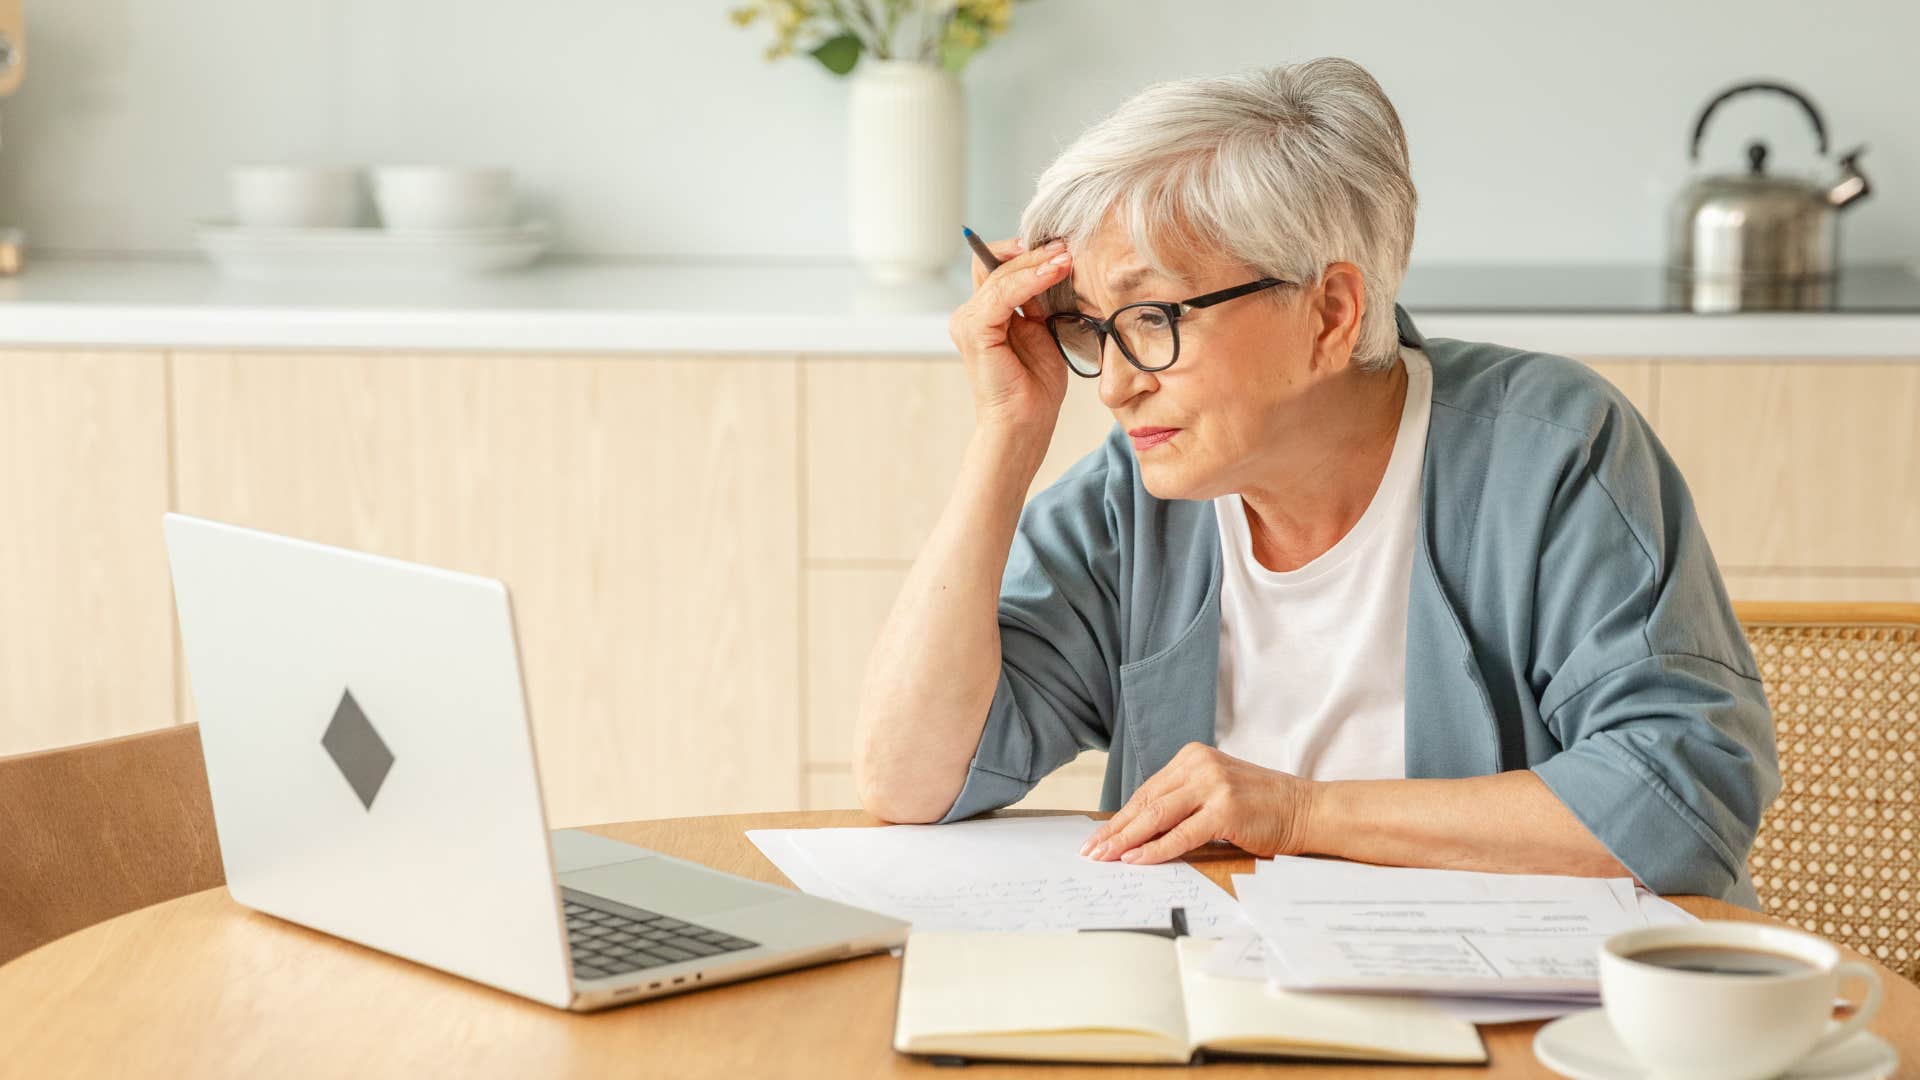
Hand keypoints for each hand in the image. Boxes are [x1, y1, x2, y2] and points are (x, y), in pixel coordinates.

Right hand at [950, 235, 1072, 435]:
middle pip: (996, 263)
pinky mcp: (974, 330)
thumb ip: (1041, 301)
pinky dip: (1030, 280)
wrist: (1025, 423)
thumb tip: (1058, 265)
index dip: (1027, 252)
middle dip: (1034, 251)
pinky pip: (1002, 294)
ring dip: (1036, 263)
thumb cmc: (1036, 386)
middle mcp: (970, 313)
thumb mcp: (1044, 331)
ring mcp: (968, 321)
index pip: (999, 265)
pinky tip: (1054, 272)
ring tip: (1066, 258)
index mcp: (986, 313)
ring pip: (1000, 274)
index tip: (1061, 246)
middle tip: (1066, 245)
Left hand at [1078, 743, 1316, 864]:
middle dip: (1115, 830)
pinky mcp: (1225, 809)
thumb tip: (1137, 829)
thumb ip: (1182, 801)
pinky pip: (1181, 835)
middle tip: (1090, 851)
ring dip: (1126, 841)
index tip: (1098, 837)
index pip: (1146, 791)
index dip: (1119, 817)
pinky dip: (1155, 850)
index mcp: (1192, 756)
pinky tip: (1136, 860)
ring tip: (1105, 858)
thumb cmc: (1260, 807)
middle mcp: (1199, 764)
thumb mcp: (1216, 792)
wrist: (1306, 809)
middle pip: (1146, 802)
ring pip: (1157, 816)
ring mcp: (1213, 784)